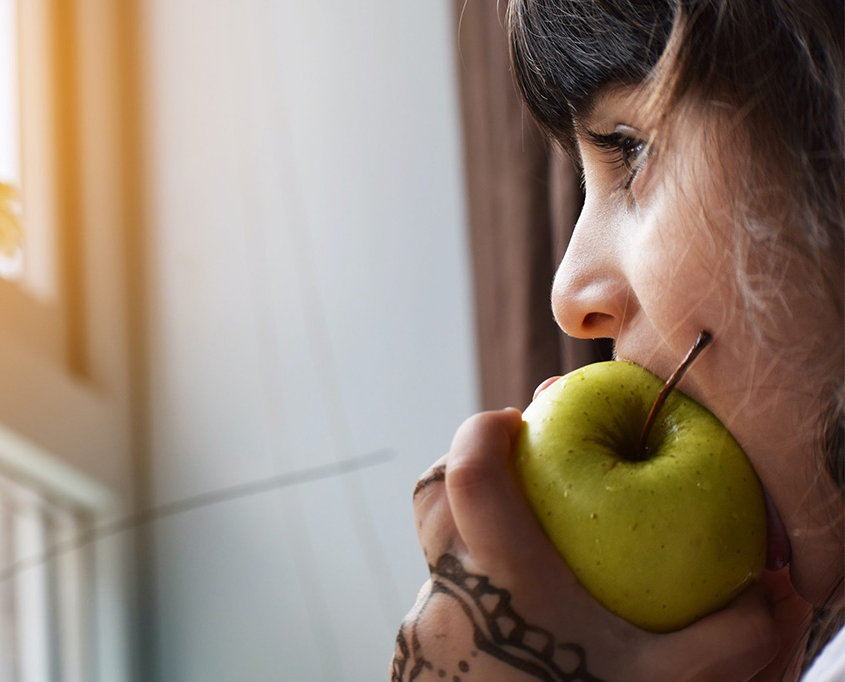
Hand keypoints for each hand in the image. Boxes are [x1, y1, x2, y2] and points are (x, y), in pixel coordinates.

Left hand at [391, 408, 782, 681]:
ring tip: (528, 547)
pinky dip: (470, 586)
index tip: (513, 418)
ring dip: (472, 534)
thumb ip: (725, 637)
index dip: (482, 431)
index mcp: (500, 579)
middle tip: (519, 470)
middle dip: (470, 470)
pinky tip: (518, 614)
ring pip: (435, 552)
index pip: (467, 474)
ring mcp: (422, 630)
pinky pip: (436, 597)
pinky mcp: (416, 658)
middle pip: (433, 499)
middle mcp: (447, 595)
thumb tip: (771, 591)